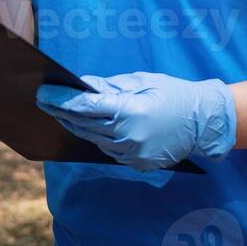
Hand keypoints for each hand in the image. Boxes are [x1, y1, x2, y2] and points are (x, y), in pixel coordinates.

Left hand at [37, 72, 237, 171]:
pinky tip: (92, 127)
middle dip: (62, 112)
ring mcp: (132, 153)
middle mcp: (128, 136)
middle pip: (83, 125)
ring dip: (77, 126)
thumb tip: (82, 86)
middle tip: (45, 101)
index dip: (60, 100)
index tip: (43, 93)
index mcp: (130, 111)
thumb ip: (110, 86)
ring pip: (93, 139)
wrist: (203, 122)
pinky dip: (99, 137)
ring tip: (63, 113)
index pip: (85, 106)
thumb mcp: (142, 82)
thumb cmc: (174, 95)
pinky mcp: (137, 163)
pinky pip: (109, 150)